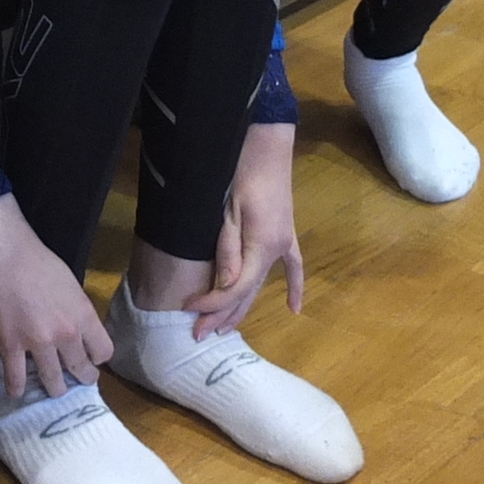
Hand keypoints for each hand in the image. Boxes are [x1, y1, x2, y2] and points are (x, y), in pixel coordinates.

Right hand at [0, 193, 116, 398]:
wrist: (2, 248)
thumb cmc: (35, 258)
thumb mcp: (68, 283)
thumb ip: (73, 310)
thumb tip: (71, 327)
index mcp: (83, 315)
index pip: (103, 352)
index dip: (97, 357)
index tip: (90, 358)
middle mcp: (66, 334)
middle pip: (81, 370)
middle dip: (80, 378)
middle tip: (74, 380)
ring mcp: (37, 342)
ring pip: (52, 381)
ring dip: (53, 388)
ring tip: (51, 389)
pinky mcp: (10, 344)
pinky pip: (15, 376)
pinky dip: (16, 387)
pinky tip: (15, 392)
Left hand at [191, 122, 302, 338]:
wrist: (264, 149)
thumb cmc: (239, 174)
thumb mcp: (227, 211)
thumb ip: (227, 250)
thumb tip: (226, 286)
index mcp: (260, 247)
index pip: (234, 288)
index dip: (211, 302)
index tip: (188, 310)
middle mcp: (274, 251)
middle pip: (247, 293)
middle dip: (222, 315)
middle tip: (198, 334)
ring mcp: (282, 244)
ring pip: (262, 285)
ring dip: (243, 307)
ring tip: (223, 328)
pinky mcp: (285, 235)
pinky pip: (293, 267)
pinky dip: (295, 287)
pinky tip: (294, 309)